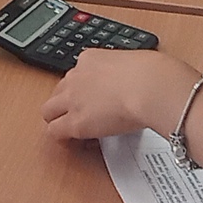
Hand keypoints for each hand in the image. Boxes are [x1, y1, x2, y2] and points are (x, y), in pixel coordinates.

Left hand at [41, 48, 195, 141]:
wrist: (149, 85)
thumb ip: (127, 72)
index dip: (83, 90)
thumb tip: (137, 81)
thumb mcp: (135, 64)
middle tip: (80, 116)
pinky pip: (55, 131)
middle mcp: (76, 76)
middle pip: (58, 91)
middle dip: (65, 104)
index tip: (94, 100)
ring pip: (49, 110)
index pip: (77, 75)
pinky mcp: (75, 122)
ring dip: (59, 120)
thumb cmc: (153, 74)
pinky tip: (75, 144)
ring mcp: (72, 99)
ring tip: (74, 132)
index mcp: (91, 58)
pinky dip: (62, 139)